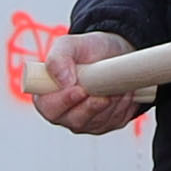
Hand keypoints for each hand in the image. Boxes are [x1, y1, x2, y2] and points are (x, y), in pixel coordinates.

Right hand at [35, 28, 154, 137]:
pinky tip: (121, 90)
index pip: (49, 108)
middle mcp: (64, 113)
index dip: (64, 102)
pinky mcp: (107, 124)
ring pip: (98, 121)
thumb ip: (58, 59)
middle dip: (92, 105)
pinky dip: (122, 104)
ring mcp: (86, 122)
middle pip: (75, 120)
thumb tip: (63, 80)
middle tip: (103, 92)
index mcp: (48, 96)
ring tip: (113, 81)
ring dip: (110, 101)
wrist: (114, 54)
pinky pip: (115, 120)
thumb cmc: (87, 51)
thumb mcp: (70, 45)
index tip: (80, 90)